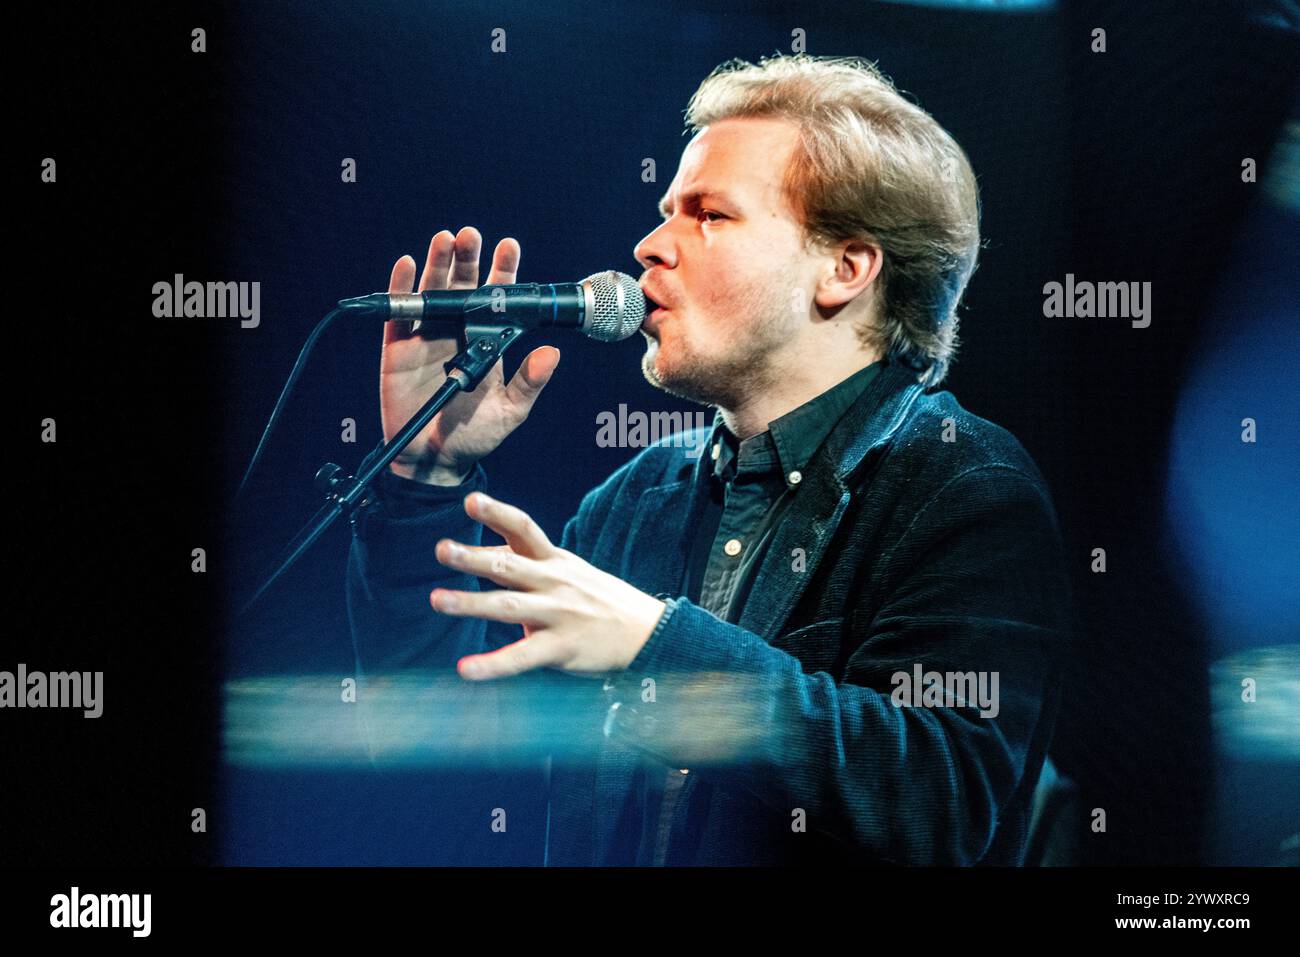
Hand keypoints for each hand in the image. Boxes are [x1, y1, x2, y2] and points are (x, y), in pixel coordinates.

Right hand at [380, 227, 561, 483]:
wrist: (436, 461)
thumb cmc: (475, 436)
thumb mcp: (510, 411)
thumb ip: (529, 382)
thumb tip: (553, 354)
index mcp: (488, 342)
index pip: (497, 300)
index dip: (502, 272)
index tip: (509, 247)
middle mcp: (458, 332)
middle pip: (463, 287)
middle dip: (468, 259)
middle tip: (472, 236)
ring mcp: (428, 338)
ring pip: (432, 292)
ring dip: (437, 265)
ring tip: (445, 240)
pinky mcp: (398, 350)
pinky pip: (398, 315)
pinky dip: (400, 289)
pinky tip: (405, 265)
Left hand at [430, 491, 668, 679]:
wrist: (646, 632)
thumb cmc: (600, 599)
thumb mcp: (570, 570)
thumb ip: (530, 562)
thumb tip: (489, 550)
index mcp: (554, 561)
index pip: (524, 529)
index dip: (497, 513)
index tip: (470, 501)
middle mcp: (553, 583)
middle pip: (508, 565)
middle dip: (473, 557)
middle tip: (442, 549)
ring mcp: (557, 615)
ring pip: (508, 606)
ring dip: (471, 603)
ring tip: (438, 600)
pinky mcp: (560, 648)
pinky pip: (521, 657)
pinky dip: (492, 664)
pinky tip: (466, 669)